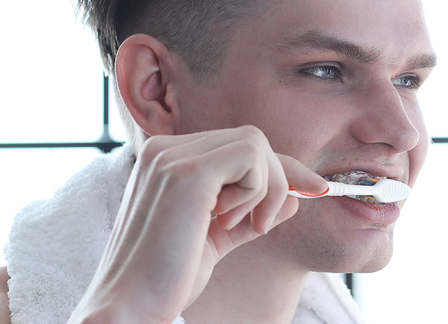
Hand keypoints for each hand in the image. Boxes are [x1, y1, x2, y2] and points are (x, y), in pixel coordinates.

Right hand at [69, 126, 327, 323]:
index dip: (281, 168)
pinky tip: (228, 223)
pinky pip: (250, 157)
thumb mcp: (214, 241)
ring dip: (264, 190)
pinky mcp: (187, 171)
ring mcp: (172, 156)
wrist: (132, 307)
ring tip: (237, 227)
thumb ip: (248, 216)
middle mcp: (165, 150)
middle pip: (251, 141)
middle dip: (275, 182)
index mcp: (166, 161)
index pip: (238, 149)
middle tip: (259, 227)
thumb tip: (291, 200)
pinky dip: (256, 192)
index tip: (316, 189)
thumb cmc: (166, 280)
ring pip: (255, 144)